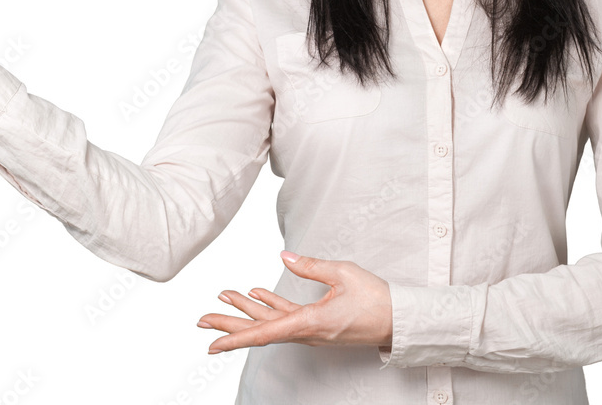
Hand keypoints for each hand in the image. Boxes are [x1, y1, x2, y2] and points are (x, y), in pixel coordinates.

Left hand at [196, 251, 392, 353]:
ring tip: (222, 299)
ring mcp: (311, 329)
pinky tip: (255, 295)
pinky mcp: (317, 323)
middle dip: (229, 325)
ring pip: (270, 322)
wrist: (399, 320)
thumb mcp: (343, 274)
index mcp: (310, 323)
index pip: (265, 332)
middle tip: (201, 322)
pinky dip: (269, 305)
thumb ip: (311, 266)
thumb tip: (284, 257)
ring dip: (245, 311)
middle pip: (260, 329)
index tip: (212, 344)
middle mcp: (306, 331)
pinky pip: (286, 317)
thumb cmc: (376, 299)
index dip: (236, 337)